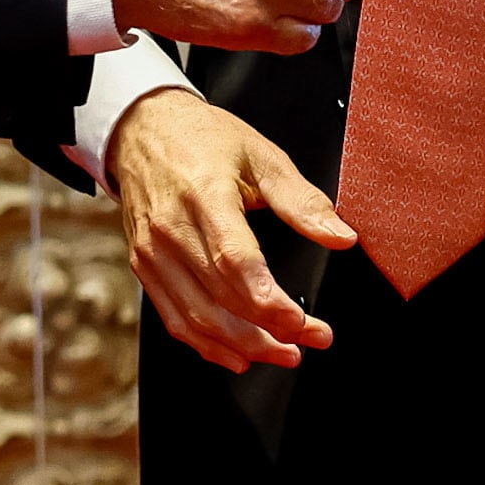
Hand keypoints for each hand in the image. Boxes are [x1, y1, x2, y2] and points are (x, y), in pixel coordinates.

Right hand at [109, 88, 354, 372]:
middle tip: (312, 340)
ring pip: (196, 319)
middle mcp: (171, 231)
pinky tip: (239, 355)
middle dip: (269, 332)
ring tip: (284, 353)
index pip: (235, 264)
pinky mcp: (143, 268)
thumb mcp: (261, 155)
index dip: (270, 303)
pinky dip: (207, 345)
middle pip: (220, 300)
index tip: (305, 323)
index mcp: (204, 197)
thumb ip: (302, 201)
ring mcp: (152, 253)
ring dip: (243, 346)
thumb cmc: (203, 138)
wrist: (142, 130)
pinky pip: (174, 319)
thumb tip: (341, 236)